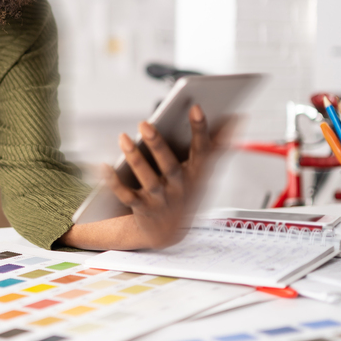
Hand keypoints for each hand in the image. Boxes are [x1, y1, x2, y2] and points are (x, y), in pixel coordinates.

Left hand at [61, 105, 222, 250]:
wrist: (168, 234)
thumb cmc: (186, 192)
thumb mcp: (206, 172)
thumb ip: (219, 145)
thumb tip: (237, 117)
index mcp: (197, 176)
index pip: (202, 151)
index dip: (201, 130)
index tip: (196, 107)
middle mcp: (179, 188)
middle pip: (169, 166)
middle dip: (158, 145)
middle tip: (144, 123)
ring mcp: (160, 199)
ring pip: (146, 179)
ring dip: (134, 159)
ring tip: (123, 137)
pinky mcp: (141, 208)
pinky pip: (125, 195)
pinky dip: (113, 182)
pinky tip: (103, 166)